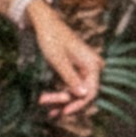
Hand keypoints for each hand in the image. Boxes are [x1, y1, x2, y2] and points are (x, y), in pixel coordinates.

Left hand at [28, 2, 100, 120]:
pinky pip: (71, 86)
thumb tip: (84, 95)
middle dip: (65, 101)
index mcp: (92, 65)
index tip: (64, 113)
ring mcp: (84, 69)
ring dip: (60, 99)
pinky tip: (47, 99)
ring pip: (75, 91)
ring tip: (43, 102)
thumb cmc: (51, 38)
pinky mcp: (76, 70)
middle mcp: (92, 68)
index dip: (78, 105)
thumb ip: (71, 79)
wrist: (45, 23)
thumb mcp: (59, 61)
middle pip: (82, 93)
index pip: (91, 92)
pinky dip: (60, 93)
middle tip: (45, 103)